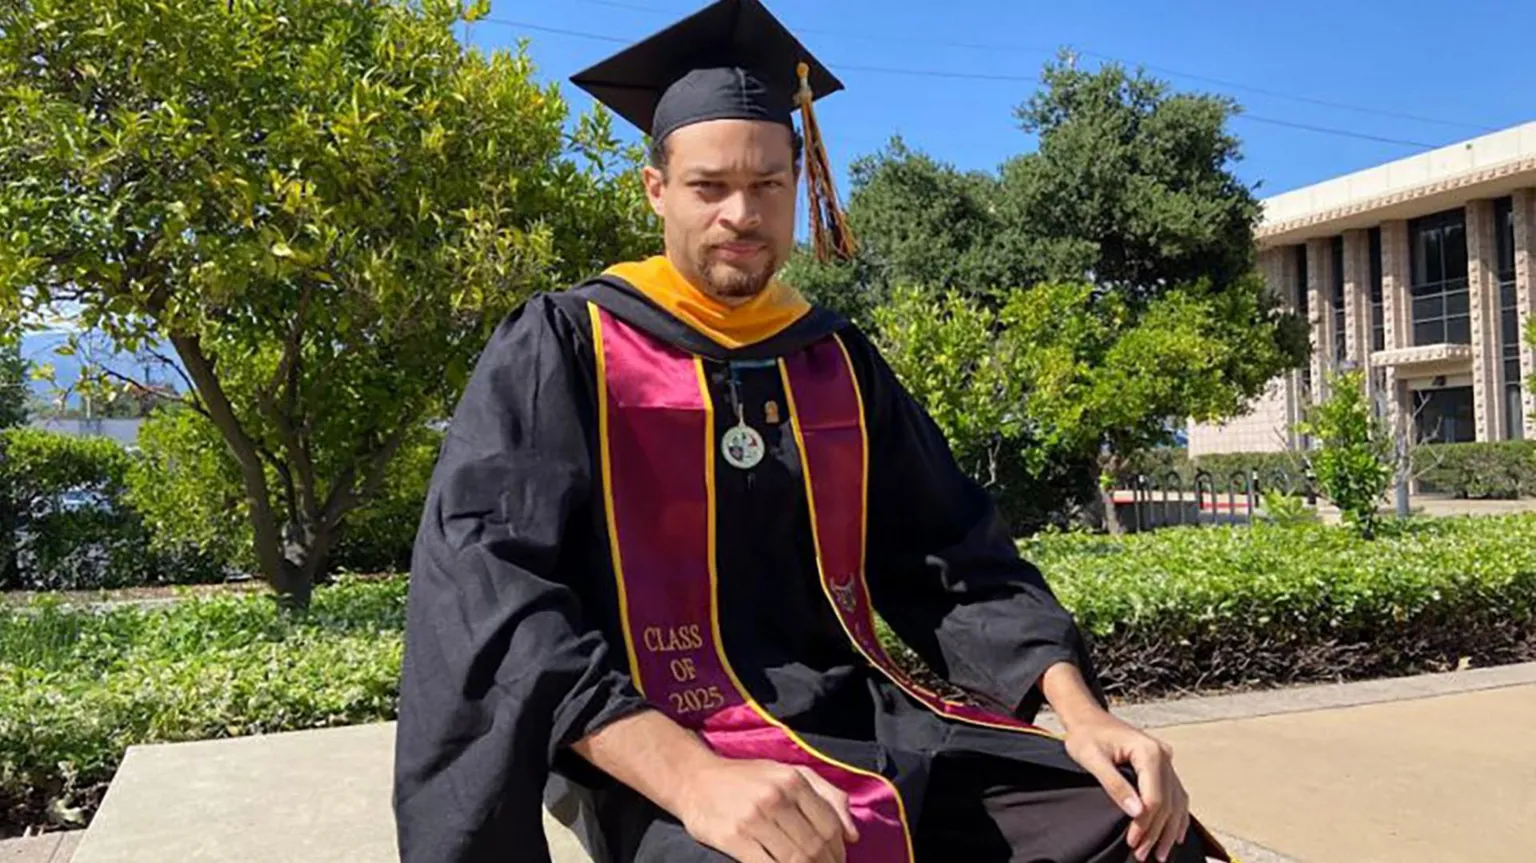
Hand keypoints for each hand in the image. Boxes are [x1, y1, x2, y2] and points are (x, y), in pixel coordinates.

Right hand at [676, 757, 859, 862]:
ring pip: (794, 860)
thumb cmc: (748, 778)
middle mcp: (775, 797)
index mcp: (793, 780)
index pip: (828, 826)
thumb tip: (853, 835)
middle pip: (814, 847)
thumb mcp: (790, 773)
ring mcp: (753, 819)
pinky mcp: (733, 838)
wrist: (695, 779)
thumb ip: (828, 796)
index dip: (838, 852)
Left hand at [1063, 713, 1189, 862]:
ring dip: (1168, 830)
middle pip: (1167, 802)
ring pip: (1176, 801)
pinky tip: (1175, 835)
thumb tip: (1137, 812)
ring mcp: (1165, 760)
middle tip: (1143, 855)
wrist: (1087, 718)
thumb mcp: (1092, 759)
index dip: (1146, 824)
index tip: (1134, 843)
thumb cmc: (1085, 736)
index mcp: (1148, 751)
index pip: (1155, 797)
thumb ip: (1114, 784)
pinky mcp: (1162, 765)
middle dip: (1156, 832)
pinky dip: (1177, 816)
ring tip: (1159, 854)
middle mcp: (1163, 755)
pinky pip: (1176, 794)